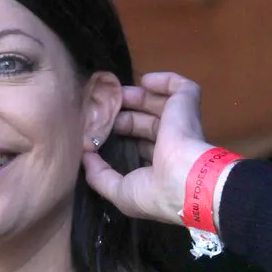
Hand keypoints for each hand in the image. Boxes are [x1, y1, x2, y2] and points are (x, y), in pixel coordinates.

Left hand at [83, 71, 215, 224]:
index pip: (140, 145)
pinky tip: (146, 80)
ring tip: (115, 93)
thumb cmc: (153, 191)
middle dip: (125, 115)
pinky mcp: (187, 105)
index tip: (100, 132)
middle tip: (103, 111)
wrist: (185, 180)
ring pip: (159, 104)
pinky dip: (165, 80)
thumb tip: (84, 156)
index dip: (122, 137)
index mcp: (159, 166)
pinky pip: (180, 86)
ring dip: (138, 97)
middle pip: (146, 123)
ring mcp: (181, 124)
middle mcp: (172, 144)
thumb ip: (99, 175)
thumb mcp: (119, 191)